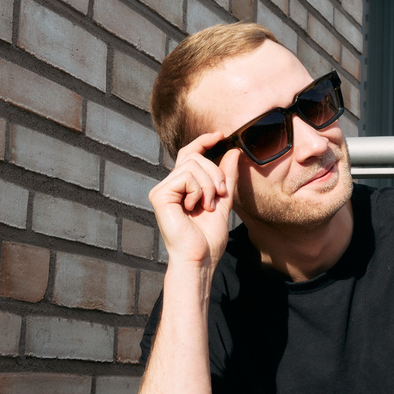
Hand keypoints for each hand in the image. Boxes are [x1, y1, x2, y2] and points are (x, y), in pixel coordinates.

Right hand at [149, 133, 239, 271]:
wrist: (200, 258)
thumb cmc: (209, 237)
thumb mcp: (224, 200)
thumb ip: (226, 177)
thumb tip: (233, 151)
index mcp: (183, 186)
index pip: (189, 153)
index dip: (203, 141)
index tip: (220, 135)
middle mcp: (169, 185)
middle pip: (194, 156)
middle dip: (215, 172)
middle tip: (220, 193)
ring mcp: (162, 189)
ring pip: (192, 164)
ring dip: (208, 184)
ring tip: (208, 205)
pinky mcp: (159, 195)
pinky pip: (185, 176)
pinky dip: (198, 190)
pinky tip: (194, 207)